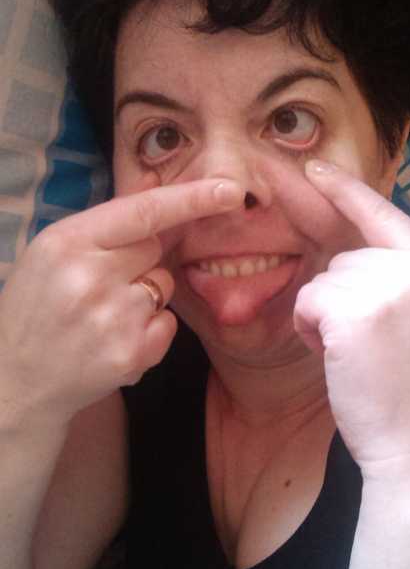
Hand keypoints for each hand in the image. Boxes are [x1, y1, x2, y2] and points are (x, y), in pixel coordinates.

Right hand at [0, 176, 243, 420]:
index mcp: (66, 242)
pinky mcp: (132, 353)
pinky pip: (167, 324)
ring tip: (101, 318)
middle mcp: (91, 277)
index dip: (191, 198)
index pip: (143, 212)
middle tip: (99, 286)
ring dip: (144, 298)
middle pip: (155, 249)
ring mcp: (114, 318)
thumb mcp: (52, 253)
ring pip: (164, 287)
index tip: (230, 189)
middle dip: (139, 261)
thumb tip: (157, 190)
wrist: (16, 380)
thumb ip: (104, 226)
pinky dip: (149, 331)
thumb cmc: (37, 309)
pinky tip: (112, 341)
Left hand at [294, 161, 409, 478]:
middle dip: (340, 300)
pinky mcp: (356, 312)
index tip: (315, 168)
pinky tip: (336, 358)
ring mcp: (390, 287)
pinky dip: (311, 330)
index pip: (386, 215)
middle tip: (365, 347)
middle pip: (346, 261)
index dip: (347, 191)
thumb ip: (401, 282)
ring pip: (324, 282)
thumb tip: (352, 260)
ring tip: (356, 356)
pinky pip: (309, 302)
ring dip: (326, 317)